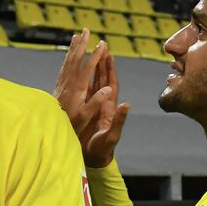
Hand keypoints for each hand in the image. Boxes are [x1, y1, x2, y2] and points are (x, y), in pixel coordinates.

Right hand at [53, 30, 129, 167]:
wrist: (93, 159)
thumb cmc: (103, 149)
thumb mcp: (112, 135)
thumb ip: (119, 121)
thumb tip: (127, 104)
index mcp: (109, 107)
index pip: (111, 84)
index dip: (110, 70)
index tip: (109, 55)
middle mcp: (103, 104)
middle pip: (103, 79)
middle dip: (102, 62)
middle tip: (101, 46)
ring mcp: (94, 106)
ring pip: (94, 83)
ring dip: (94, 68)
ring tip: (92, 53)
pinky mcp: (86, 110)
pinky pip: (85, 91)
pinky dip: (83, 80)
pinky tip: (79, 71)